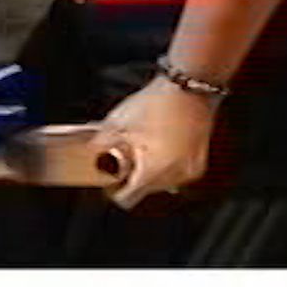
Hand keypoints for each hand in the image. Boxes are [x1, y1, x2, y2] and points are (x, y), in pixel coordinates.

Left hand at [97, 77, 217, 206]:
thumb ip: (100, 146)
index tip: (109, 180)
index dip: (114, 190)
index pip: (128, 198)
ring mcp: (189, 171)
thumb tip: (87, 157)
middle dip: (132, 177)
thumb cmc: (155, 104)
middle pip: (144, 190)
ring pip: (161, 184)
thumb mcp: (117, 124)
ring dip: (149, 172)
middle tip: (125, 156)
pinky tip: (159, 146)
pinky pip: (176, 174)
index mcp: (153, 170)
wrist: (188, 89)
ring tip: (143, 148)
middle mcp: (175, 176)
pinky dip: (166, 166)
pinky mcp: (199, 163)